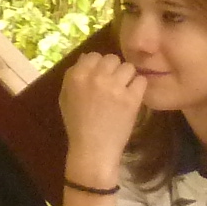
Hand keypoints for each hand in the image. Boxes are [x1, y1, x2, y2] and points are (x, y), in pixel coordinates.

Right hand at [57, 51, 148, 181]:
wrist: (93, 150)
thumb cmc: (77, 126)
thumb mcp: (65, 98)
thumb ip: (73, 76)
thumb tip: (86, 58)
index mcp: (77, 76)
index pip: (93, 55)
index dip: (98, 65)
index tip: (101, 77)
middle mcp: (96, 77)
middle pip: (112, 58)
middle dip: (113, 69)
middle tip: (114, 84)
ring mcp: (115, 87)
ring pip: (128, 67)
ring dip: (127, 77)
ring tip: (124, 90)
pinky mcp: (131, 98)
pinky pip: (141, 80)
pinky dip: (139, 87)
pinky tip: (133, 96)